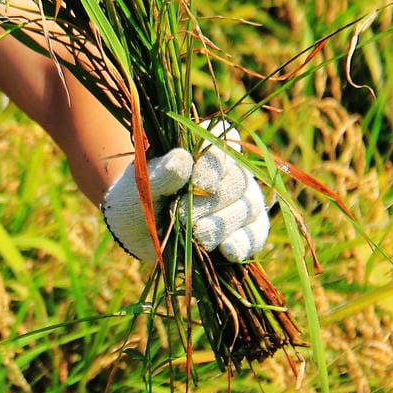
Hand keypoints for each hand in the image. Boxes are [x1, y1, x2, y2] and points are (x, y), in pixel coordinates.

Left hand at [102, 121, 270, 264]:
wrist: (138, 230)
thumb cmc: (137, 199)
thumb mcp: (138, 187)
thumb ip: (159, 174)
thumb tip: (182, 158)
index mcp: (203, 147)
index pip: (224, 142)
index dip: (214, 165)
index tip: (197, 184)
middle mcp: (229, 170)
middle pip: (237, 180)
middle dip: (209, 203)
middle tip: (179, 216)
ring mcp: (242, 199)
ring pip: (248, 208)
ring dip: (221, 225)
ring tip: (194, 236)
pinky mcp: (247, 228)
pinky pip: (255, 234)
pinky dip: (243, 243)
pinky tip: (227, 250)